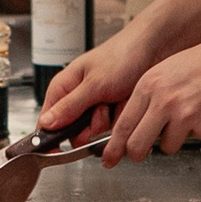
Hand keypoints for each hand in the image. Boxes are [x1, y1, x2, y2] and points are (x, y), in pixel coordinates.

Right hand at [36, 22, 158, 144]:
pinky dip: (121, 120)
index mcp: (64, 88)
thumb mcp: (94, 84)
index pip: (47, 121)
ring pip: (95, 133)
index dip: (52, 138)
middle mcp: (78, 98)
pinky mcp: (113, 111)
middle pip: (74, 132)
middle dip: (90, 127)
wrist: (155, 50)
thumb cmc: (122, 56)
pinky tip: (125, 105)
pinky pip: (113, 130)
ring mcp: (96, 106)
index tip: (58, 151)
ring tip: (116, 102)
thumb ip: (69, 106)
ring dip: (108, 122)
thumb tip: (45, 124)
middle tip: (101, 111)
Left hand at [92, 33, 200, 167]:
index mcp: (149, 84)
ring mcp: (183, 114)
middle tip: (139, 155)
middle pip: (136, 145)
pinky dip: (197, 132)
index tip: (109, 158)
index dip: (113, 147)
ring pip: (166, 147)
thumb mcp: (169, 69)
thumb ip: (150, 94)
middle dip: (136, 155)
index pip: (123, 124)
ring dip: (174, 139)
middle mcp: (163, 100)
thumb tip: (135, 122)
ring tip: (188, 117)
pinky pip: (192, 140)